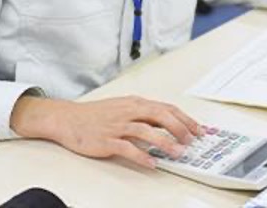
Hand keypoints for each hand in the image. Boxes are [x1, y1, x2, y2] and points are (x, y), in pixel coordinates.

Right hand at [10, 95, 201, 167]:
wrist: (68, 119)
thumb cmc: (96, 115)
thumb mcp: (123, 108)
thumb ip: (144, 114)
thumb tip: (168, 124)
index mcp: (135, 103)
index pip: (166, 108)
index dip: (185, 118)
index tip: (199, 129)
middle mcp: (129, 111)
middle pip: (160, 116)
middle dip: (180, 128)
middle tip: (193, 140)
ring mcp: (118, 126)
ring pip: (147, 131)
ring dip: (165, 142)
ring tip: (178, 153)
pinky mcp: (107, 141)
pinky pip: (128, 148)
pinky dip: (142, 156)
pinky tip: (152, 164)